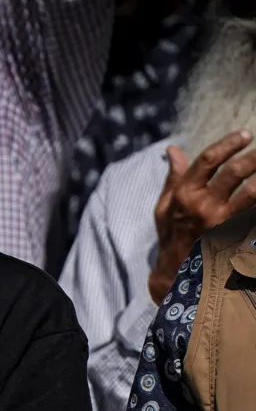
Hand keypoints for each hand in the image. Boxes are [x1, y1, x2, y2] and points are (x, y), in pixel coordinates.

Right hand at [148, 131, 255, 303]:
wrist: (176, 275)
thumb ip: (173, 178)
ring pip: (252, 191)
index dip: (229, 143)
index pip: (208, 160)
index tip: (245, 135)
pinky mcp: (234, 235)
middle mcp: (202, 206)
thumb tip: (172, 150)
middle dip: (255, 156)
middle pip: (235, 171)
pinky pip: (254, 213)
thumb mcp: (164, 208)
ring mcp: (220, 222)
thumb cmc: (171, 237)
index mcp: (184, 195)